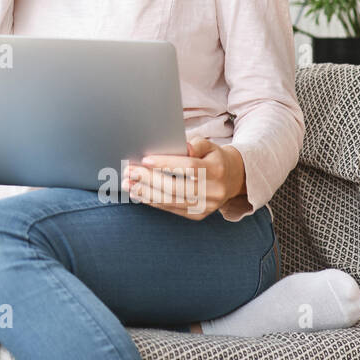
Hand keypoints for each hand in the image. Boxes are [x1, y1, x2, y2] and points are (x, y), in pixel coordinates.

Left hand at [121, 138, 243, 219]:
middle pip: (177, 187)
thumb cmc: (213, 158)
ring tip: (128, 184)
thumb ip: (195, 144)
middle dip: (149, 179)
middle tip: (129, 171)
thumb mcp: (208, 145)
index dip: (167, 164)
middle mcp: (213, 191)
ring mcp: (206, 206)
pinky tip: (139, 194)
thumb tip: (182, 146)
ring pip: (172, 201)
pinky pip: (172, 209)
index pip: (189, 167)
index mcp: (216, 170)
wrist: (231, 179)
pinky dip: (153, 201)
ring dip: (146, 193)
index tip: (145, 159)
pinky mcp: (198, 215)